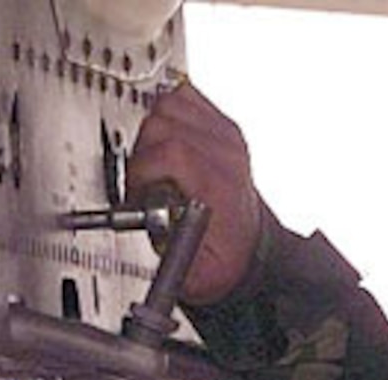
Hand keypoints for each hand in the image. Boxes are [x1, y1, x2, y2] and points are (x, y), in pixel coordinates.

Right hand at [124, 82, 264, 304]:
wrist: (248, 247)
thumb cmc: (222, 257)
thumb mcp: (198, 275)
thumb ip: (174, 258)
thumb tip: (154, 230)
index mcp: (217, 186)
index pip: (171, 150)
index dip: (143, 168)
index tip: (138, 191)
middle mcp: (225, 154)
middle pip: (163, 123)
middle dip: (142, 152)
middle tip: (143, 180)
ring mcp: (225, 135)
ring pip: (170, 104)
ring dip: (152, 130)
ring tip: (154, 161)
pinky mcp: (221, 125)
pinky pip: (185, 97)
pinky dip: (168, 113)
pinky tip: (167, 140)